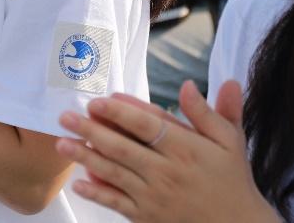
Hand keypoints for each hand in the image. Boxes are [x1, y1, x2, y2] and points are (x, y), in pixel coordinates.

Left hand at [56, 81, 277, 222]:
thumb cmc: (232, 178)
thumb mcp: (230, 141)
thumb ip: (208, 112)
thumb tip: (188, 84)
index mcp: (185, 148)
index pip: (147, 126)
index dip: (120, 112)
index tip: (97, 101)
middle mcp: (167, 171)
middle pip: (122, 147)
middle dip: (91, 130)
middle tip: (64, 116)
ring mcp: (155, 196)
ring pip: (114, 174)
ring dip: (86, 158)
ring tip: (62, 144)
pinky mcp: (148, 217)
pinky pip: (118, 204)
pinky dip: (98, 194)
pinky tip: (78, 183)